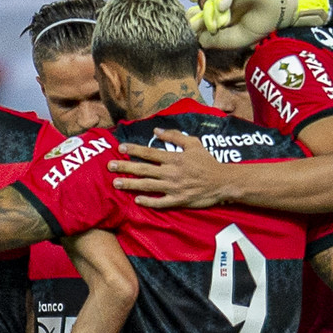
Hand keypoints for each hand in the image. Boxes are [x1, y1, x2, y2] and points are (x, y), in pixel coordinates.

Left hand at [112, 130, 230, 208]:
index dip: (134, 151)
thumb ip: (175, 136)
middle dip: (125, 167)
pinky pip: (160, 202)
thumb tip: (156, 130)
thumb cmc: (208, 162)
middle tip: (109, 166)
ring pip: (148, 186)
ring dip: (131, 184)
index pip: (149, 153)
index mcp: (174, 158)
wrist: (223, 182)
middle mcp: (171, 172)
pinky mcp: (178, 200)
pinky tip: (137, 200)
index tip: (120, 149)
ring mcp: (174, 187)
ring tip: (116, 183)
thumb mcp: (194, 143)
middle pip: (144, 169)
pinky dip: (148, 201)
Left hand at [189, 0, 330, 49]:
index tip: (190, 30)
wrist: (280, 15)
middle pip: (204, 8)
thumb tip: (198, 40)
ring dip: (215, 12)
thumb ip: (216, 40)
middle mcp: (222, 2)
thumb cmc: (259, 25)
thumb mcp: (235, 39)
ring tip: (222, 24)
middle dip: (202, 19)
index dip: (193, 22)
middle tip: (208, 29)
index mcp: (219, 15)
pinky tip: (222, 9)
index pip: (200, 16)